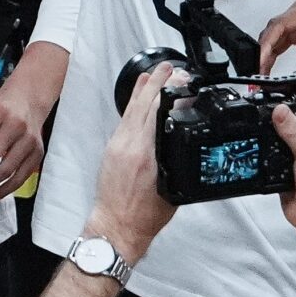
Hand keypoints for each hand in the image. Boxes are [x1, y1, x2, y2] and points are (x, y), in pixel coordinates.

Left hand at [84, 61, 180, 260]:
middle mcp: (128, 146)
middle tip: (172, 69)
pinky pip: (124, 119)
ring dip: (145, 89)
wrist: (115, 228)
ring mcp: (117, 146)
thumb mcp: (172, 189)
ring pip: (131, 109)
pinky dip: (133, 104)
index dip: (169, 93)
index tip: (181, 81)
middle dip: (159, 83)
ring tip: (157, 73)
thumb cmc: (142, 217)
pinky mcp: (112, 149)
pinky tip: (139, 96)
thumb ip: (176, 161)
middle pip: (143, 105)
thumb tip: (183, 142)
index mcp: (145, 155)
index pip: (157, 112)